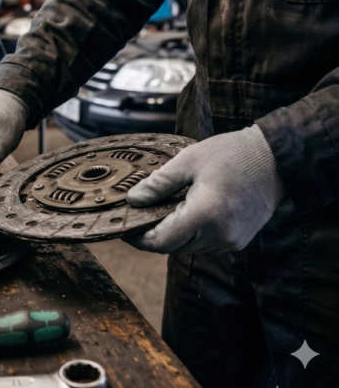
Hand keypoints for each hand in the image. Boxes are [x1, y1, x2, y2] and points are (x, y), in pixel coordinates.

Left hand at [125, 125, 285, 252]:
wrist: (276, 159)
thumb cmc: (232, 154)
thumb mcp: (188, 161)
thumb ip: (158, 184)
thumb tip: (133, 201)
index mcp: (203, 216)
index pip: (160, 242)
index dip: (138, 239)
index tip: (125, 227)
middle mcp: (218, 235)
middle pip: (172, 247)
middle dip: (154, 234)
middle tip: (140, 214)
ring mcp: (231, 241)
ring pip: (189, 247)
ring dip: (174, 233)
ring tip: (165, 209)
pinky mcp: (239, 240)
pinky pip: (205, 243)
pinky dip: (192, 233)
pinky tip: (189, 211)